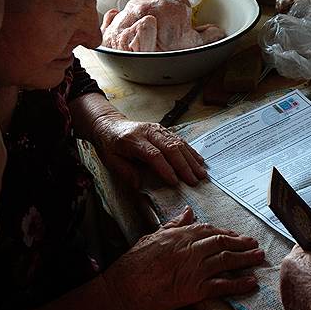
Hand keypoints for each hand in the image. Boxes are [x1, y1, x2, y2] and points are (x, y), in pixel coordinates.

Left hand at [91, 112, 206, 187]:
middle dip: (184, 166)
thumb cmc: (109, 144)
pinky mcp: (163, 130)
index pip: (153, 154)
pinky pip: (180, 140)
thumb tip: (139, 185)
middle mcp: (148, 132)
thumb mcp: (110, 160)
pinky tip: (199, 161)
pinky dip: (191, 151)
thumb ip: (125, 172)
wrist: (109, 124)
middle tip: (194, 180)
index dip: (165, 168)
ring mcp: (158, 129)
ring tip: (201, 173)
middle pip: (170, 148)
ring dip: (191, 159)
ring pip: (178, 143)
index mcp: (133, 139)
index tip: (174, 182)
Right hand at [103, 206, 263, 309]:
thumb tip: (187, 212)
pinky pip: (222, 286)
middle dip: (241, 243)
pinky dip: (239, 284)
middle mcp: (190, 249)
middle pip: (222, 243)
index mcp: (179, 235)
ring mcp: (194, 270)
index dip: (226, 232)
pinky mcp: (194, 290)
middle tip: (255, 243)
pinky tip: (251, 282)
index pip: (208, 230)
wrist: (122, 292)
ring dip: (246, 259)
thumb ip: (172, 225)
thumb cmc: (132, 266)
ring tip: (259, 257)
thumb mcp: (150, 238)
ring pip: (226, 261)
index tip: (236, 235)